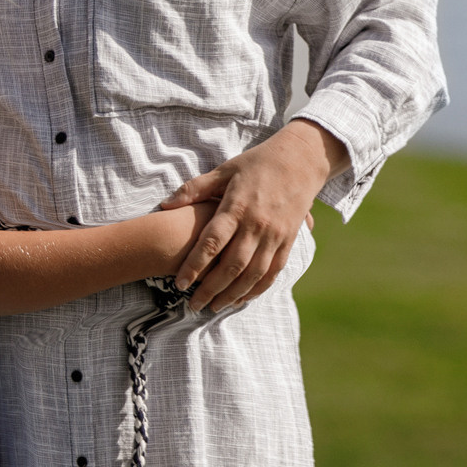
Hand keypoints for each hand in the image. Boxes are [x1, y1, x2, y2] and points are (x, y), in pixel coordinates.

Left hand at [158, 121, 346, 311]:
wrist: (302, 158)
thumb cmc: (257, 163)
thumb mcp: (225, 169)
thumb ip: (195, 188)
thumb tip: (165, 205)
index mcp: (237, 206)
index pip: (212, 242)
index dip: (194, 266)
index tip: (179, 284)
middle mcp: (257, 224)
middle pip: (231, 266)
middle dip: (210, 289)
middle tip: (193, 306)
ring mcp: (275, 235)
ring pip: (253, 274)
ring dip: (233, 294)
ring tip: (215, 307)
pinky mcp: (289, 240)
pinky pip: (273, 271)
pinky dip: (258, 288)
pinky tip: (243, 298)